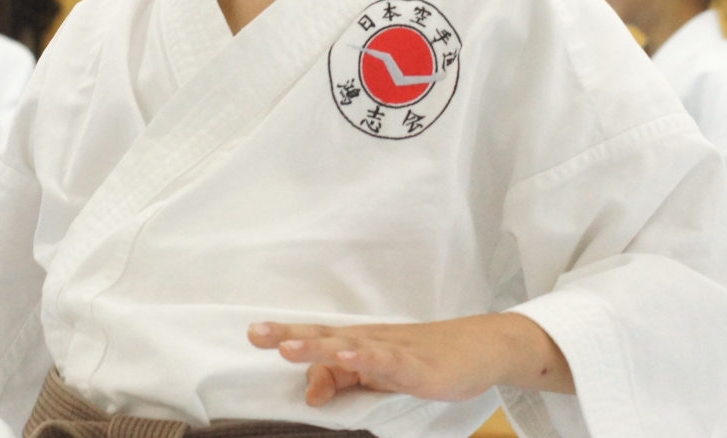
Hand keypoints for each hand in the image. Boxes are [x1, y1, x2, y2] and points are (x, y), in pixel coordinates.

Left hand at [248, 313, 573, 406]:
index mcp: (357, 344)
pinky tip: (348, 355)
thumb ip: (342, 381)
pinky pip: (386, 360)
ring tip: (288, 347)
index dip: (285, 335)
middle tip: (256, 334)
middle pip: (323, 336)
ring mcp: (391, 349)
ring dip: (318, 346)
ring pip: (348, 346)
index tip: (252, 333)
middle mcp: (368, 340)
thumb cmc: (420, 359)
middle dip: (290, 335)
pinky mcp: (414, 364)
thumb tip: (309, 393)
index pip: (315, 339)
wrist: (474, 348)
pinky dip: (365, 357)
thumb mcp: (377, 374)